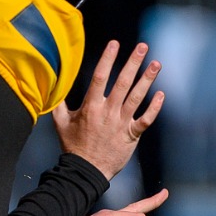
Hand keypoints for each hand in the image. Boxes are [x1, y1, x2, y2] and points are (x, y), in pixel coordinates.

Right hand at [52, 42, 164, 180]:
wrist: (86, 172)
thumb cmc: (73, 147)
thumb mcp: (60, 124)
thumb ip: (59, 105)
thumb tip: (54, 87)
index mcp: (91, 107)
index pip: (100, 77)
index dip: (108, 59)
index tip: (114, 44)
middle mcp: (108, 112)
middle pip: (123, 82)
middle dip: (133, 62)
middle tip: (143, 46)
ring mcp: (121, 123)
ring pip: (137, 97)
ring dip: (147, 79)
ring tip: (156, 64)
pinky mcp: (131, 135)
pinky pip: (145, 119)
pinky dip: (154, 108)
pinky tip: (161, 94)